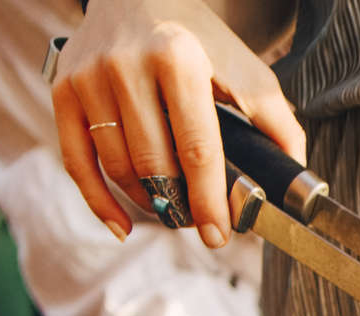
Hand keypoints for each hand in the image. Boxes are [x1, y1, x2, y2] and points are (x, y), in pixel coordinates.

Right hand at [51, 0, 306, 248]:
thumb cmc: (196, 38)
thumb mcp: (242, 67)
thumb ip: (275, 119)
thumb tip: (296, 173)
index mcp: (177, 58)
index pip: (196, 147)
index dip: (209, 198)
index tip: (220, 233)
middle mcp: (126, 65)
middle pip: (154, 163)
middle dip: (180, 203)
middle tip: (198, 221)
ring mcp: (89, 77)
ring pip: (118, 166)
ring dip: (148, 201)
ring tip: (172, 210)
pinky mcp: (64, 88)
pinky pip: (76, 161)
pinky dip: (99, 201)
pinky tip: (122, 224)